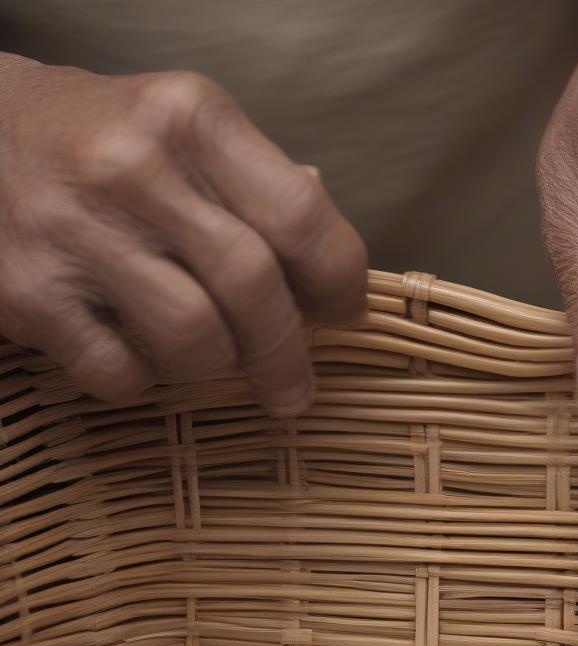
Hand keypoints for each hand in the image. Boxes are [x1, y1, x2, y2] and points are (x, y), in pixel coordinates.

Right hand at [0, 56, 366, 414]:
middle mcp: (131, 166)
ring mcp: (73, 230)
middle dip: (287, 355)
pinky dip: (147, 382)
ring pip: (194, 339)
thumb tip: (334, 273)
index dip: (339, 282)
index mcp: (192, 118)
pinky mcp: (28, 291)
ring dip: (217, 368)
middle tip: (295, 389)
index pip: (301, 216)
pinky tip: (141, 356)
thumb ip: (264, 191)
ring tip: (211, 359)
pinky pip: (122, 374)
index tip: (341, 314)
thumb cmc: (109, 142)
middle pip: (252, 286)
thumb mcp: (190, 134)